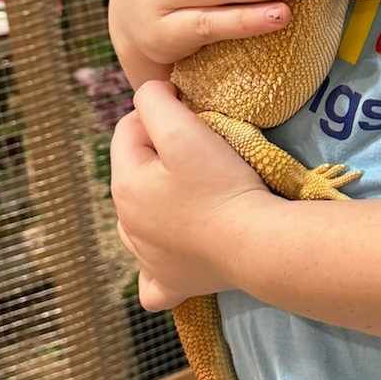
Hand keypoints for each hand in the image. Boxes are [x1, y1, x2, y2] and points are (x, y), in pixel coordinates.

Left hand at [110, 82, 268, 309]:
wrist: (256, 244)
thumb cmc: (222, 184)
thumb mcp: (184, 130)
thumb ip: (155, 102)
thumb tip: (149, 96)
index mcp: (124, 185)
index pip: (127, 131)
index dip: (159, 115)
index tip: (194, 116)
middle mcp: (125, 224)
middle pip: (135, 174)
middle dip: (159, 158)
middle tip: (203, 154)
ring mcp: (146, 259)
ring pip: (140, 221)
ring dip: (157, 205)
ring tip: (193, 196)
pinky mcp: (170, 283)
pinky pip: (152, 278)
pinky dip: (157, 266)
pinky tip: (171, 256)